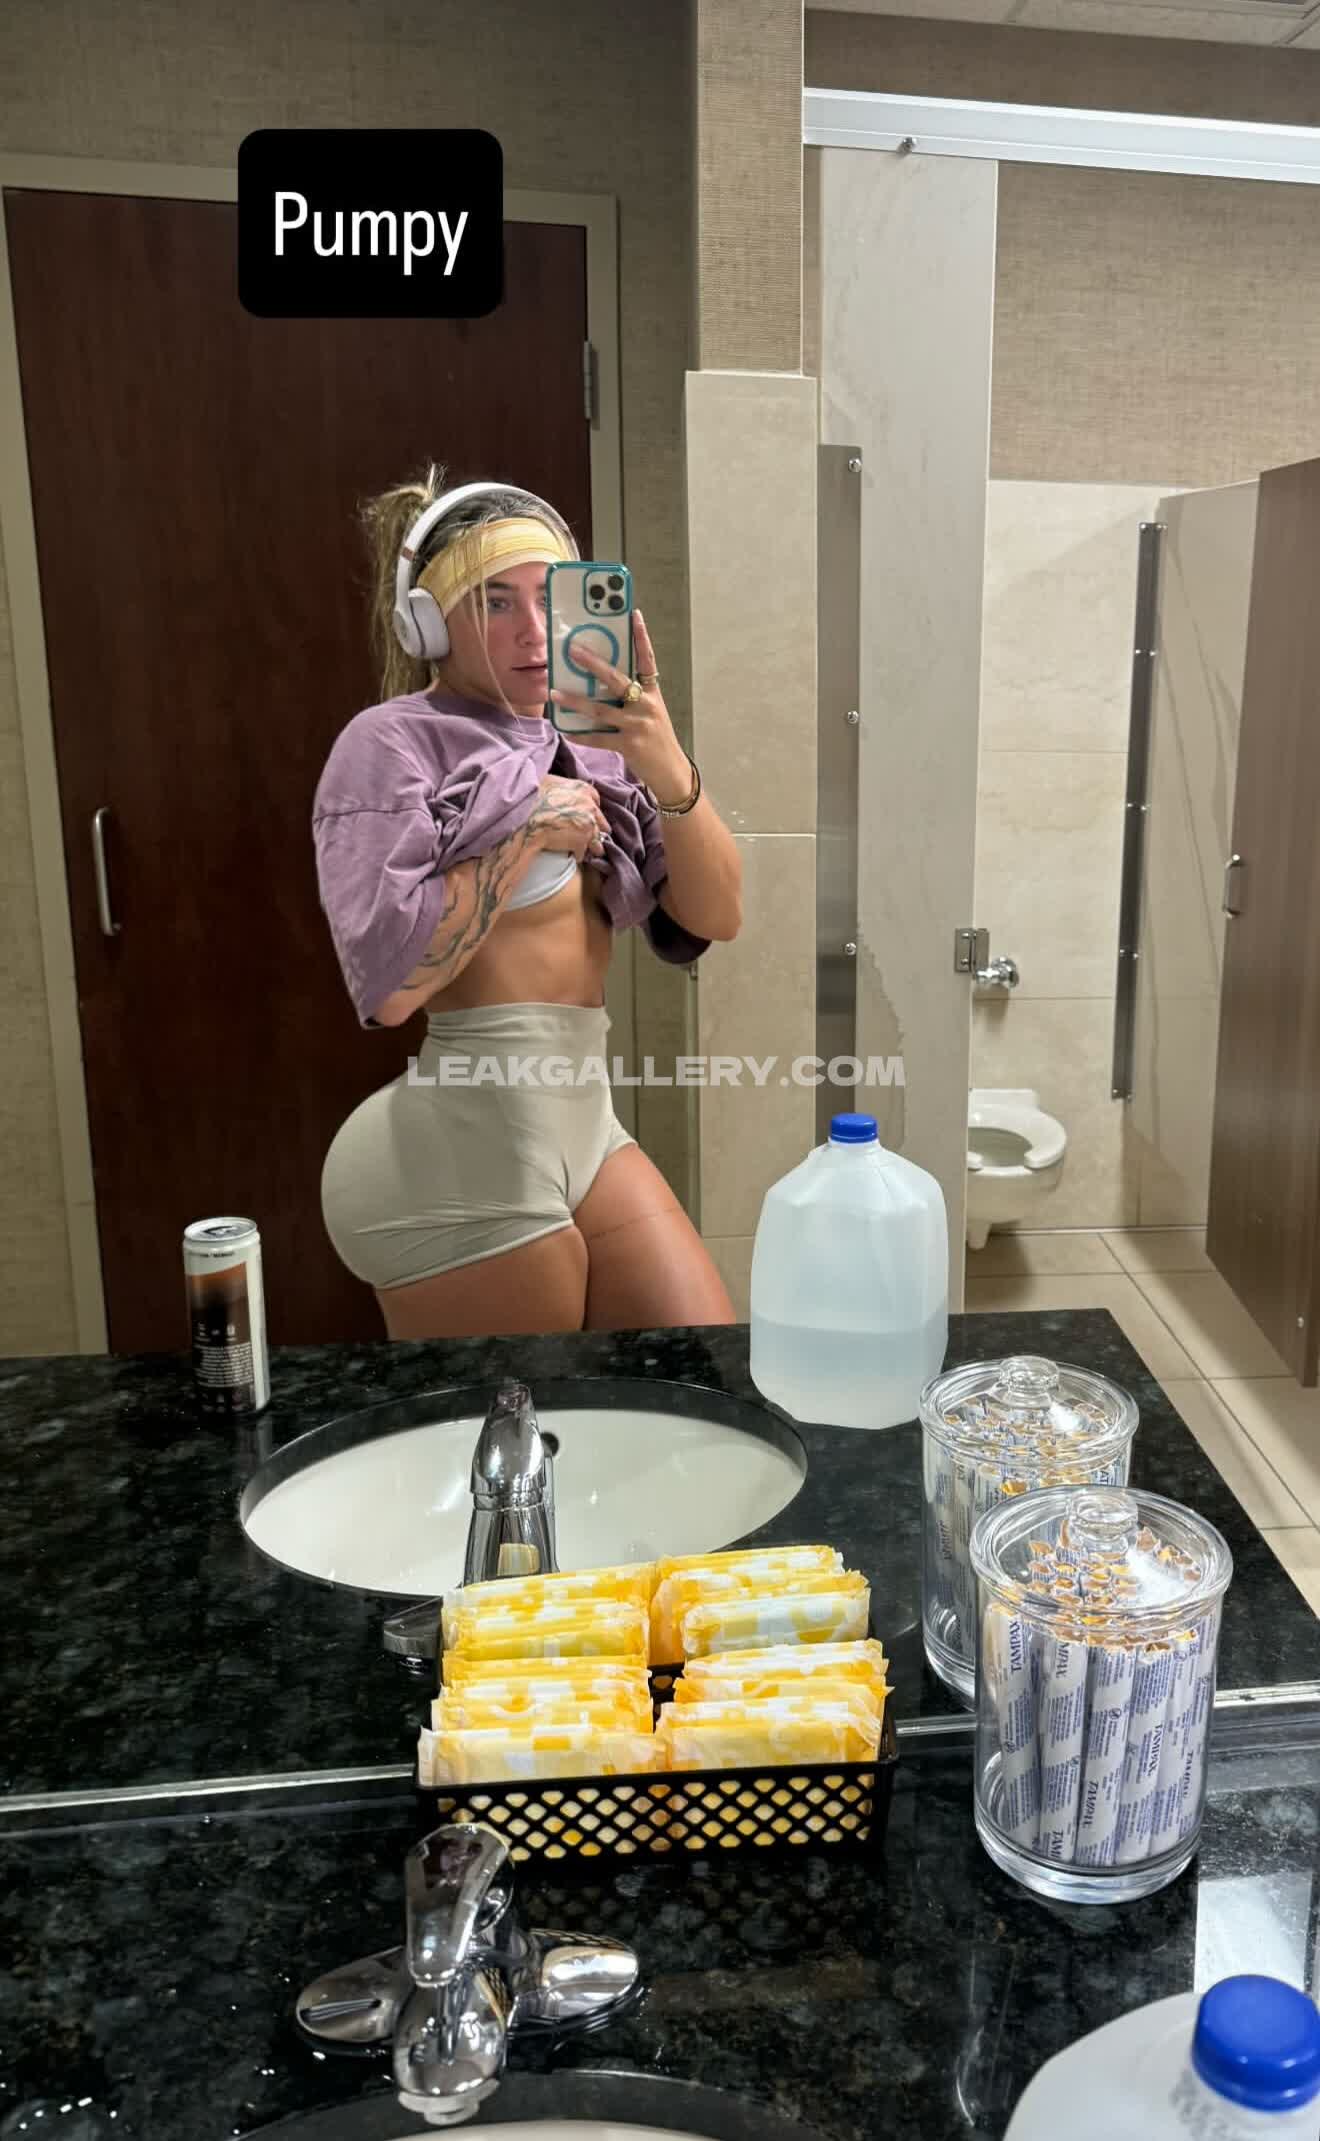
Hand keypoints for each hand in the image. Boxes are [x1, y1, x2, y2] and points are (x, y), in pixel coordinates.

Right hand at [528, 775, 609, 862]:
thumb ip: (564, 787)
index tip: (586, 815)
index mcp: (584, 790)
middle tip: (588, 834)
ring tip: (586, 851)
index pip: (595, 800)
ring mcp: (588, 826)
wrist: (527, 816)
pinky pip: (582, 852)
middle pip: (600, 822)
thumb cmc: (534, 797)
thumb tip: (561, 791)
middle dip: (594, 829)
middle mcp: (590, 807)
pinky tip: (572, 855)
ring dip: (591, 846)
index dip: (590, 809)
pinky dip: (577, 854)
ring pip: (595, 841)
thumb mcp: (551, 782)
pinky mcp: (581, 842)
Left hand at [548, 609, 690, 800]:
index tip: (633, 614)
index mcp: (652, 693)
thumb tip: (600, 682)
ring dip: (575, 701)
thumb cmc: (656, 739)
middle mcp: (646, 705)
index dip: (641, 636)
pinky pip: (599, 737)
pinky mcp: (629, 745)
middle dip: (593, 664)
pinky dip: (581, 735)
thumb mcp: (651, 712)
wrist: (671, 771)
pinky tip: (566, 730)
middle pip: (617, 679)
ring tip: (554, 693)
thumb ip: (632, 696)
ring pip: (600, 709)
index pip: (648, 659)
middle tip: (573, 651)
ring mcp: (638, 725)